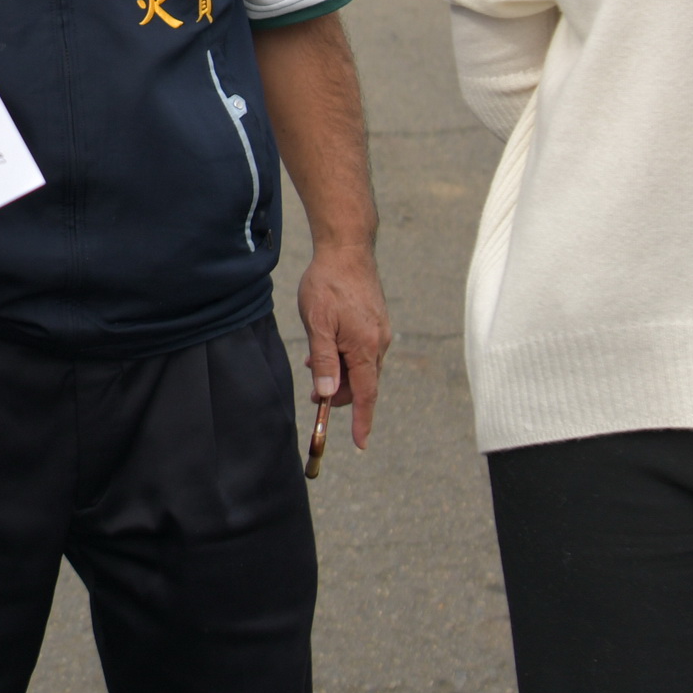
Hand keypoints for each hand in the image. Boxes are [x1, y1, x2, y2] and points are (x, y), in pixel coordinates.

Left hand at [298, 247, 390, 450]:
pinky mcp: (376, 321)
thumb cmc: (328, 285)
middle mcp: (379, 343)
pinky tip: (325, 347)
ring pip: (360, 366)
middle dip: (339, 393)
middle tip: (313, 394)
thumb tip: (325, 394)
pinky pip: (362, 350)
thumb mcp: (317, 324)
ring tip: (312, 364)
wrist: (347, 248)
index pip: (365, 394)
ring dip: (339, 372)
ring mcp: (380, 331)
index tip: (360, 443)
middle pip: (362, 382)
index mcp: (366, 348)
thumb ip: (322, 361)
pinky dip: (344, 357)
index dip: (361, 420)